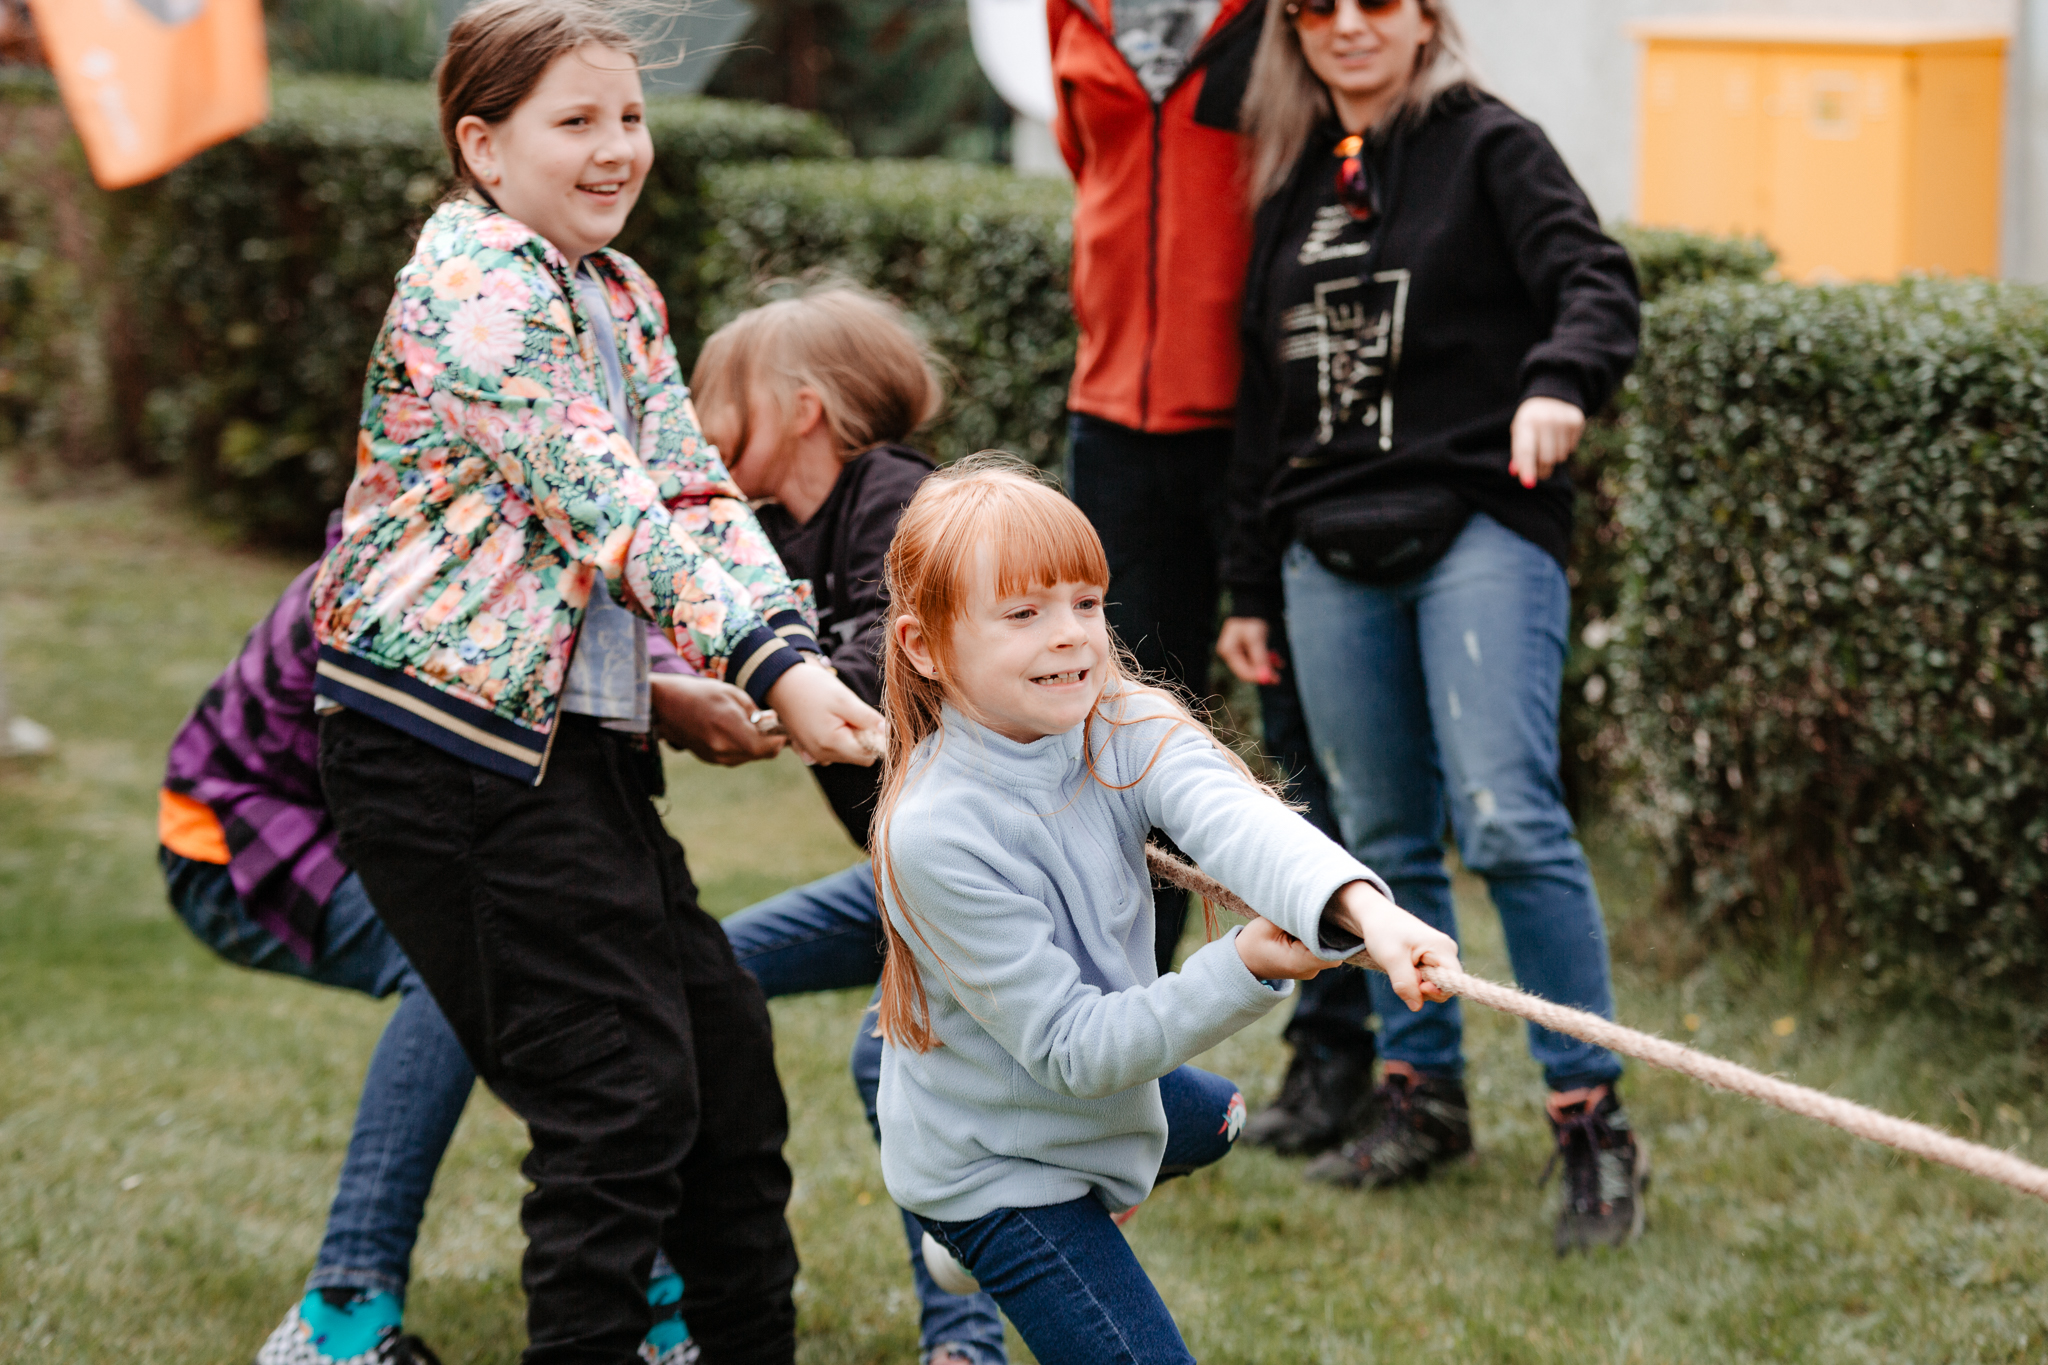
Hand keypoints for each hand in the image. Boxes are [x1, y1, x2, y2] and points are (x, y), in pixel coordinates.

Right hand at [651, 675, 783, 765]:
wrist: (662, 704)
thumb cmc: (698, 692)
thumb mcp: (732, 693)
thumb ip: (755, 712)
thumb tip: (771, 724)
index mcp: (730, 729)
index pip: (768, 747)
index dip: (781, 739)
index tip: (786, 729)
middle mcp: (723, 749)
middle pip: (761, 754)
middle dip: (771, 742)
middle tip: (775, 726)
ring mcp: (715, 757)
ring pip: (749, 757)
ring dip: (757, 745)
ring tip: (756, 725)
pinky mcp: (708, 758)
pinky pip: (735, 757)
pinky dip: (743, 746)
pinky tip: (738, 730)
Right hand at [765, 659, 884, 765]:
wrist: (780, 682)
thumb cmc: (812, 687)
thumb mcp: (844, 699)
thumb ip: (868, 719)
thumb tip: (889, 733)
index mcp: (832, 744)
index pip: (870, 755)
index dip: (876, 738)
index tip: (869, 718)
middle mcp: (822, 756)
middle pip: (859, 756)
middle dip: (862, 736)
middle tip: (851, 713)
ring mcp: (814, 754)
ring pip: (847, 752)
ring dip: (850, 736)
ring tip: (837, 714)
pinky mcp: (809, 749)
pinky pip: (833, 750)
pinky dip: (837, 737)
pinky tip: (827, 719)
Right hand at [1217, 616, 1279, 685]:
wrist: (1253, 602)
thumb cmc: (1252, 619)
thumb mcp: (1256, 639)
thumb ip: (1260, 658)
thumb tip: (1266, 677)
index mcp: (1228, 651)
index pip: (1243, 672)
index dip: (1259, 677)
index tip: (1274, 679)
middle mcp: (1231, 653)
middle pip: (1248, 670)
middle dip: (1264, 672)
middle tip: (1279, 678)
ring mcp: (1238, 651)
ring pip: (1255, 665)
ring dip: (1267, 666)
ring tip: (1280, 663)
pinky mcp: (1246, 648)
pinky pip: (1257, 658)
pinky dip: (1267, 659)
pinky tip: (1278, 660)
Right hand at [1233, 916, 1331, 980]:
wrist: (1243, 963)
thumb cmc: (1252, 944)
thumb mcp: (1266, 925)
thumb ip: (1288, 914)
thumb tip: (1309, 901)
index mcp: (1299, 962)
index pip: (1332, 952)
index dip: (1336, 933)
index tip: (1330, 915)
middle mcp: (1309, 970)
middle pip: (1334, 949)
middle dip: (1332, 930)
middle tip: (1325, 909)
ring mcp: (1311, 969)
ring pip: (1329, 949)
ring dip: (1324, 933)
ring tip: (1315, 915)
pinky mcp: (1310, 964)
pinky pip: (1321, 950)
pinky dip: (1318, 937)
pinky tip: (1310, 924)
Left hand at [1330, 879, 1459, 1010]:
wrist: (1375, 916)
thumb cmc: (1383, 932)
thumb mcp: (1392, 959)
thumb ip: (1406, 984)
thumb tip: (1416, 1006)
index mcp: (1443, 948)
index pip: (1453, 982)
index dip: (1436, 991)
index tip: (1417, 986)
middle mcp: (1447, 951)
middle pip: (1444, 986)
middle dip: (1422, 988)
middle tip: (1402, 973)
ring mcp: (1439, 954)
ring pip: (1434, 983)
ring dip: (1416, 983)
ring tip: (1400, 967)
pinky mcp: (1431, 958)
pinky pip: (1427, 978)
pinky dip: (1413, 978)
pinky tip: (1403, 967)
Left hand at [1509, 396, 1585, 488]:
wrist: (1550, 397)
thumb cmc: (1530, 421)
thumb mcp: (1519, 433)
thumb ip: (1518, 453)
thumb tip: (1516, 472)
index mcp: (1526, 421)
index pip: (1526, 450)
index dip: (1527, 468)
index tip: (1528, 483)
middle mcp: (1545, 419)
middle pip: (1546, 458)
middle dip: (1542, 470)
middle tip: (1539, 472)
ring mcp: (1563, 419)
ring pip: (1560, 456)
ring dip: (1554, 458)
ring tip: (1548, 445)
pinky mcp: (1577, 420)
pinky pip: (1571, 449)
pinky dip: (1565, 448)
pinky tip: (1559, 436)